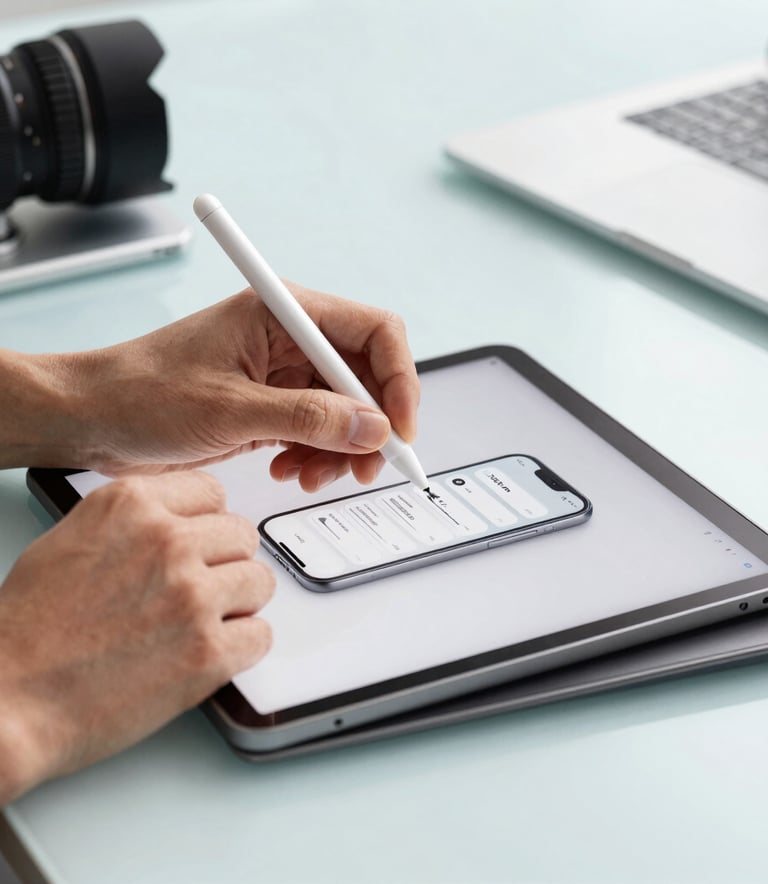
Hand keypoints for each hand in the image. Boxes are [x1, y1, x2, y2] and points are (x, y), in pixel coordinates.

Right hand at [0, 471, 272, 802]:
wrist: (9, 701)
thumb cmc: (29, 630)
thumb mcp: (72, 540)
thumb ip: (132, 523)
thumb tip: (178, 523)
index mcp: (130, 505)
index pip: (212, 492)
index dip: (208, 523)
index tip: (202, 544)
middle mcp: (166, 541)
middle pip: (242, 535)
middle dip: (226, 564)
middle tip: (201, 591)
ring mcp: (191, 595)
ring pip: (259, 581)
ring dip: (238, 604)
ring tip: (202, 624)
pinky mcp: (207, 651)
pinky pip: (261, 635)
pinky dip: (241, 648)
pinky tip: (209, 654)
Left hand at [59, 285, 420, 491]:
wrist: (92, 417)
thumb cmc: (141, 393)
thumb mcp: (230, 409)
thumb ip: (307, 417)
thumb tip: (372, 427)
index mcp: (282, 313)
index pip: (374, 332)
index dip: (398, 380)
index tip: (400, 429)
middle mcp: (290, 339)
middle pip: (366, 376)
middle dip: (371, 426)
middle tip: (364, 468)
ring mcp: (282, 374)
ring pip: (347, 410)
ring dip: (341, 449)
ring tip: (309, 476)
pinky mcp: (271, 404)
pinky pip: (318, 430)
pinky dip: (316, 456)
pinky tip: (287, 469)